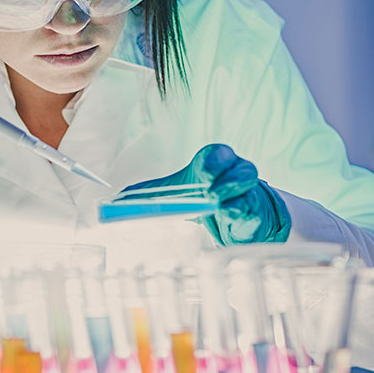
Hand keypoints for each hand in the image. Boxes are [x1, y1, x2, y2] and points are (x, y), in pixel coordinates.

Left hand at [124, 144, 290, 244]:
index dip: (214, 162)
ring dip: (234, 198)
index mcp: (217, 161)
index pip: (219, 154)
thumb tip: (116, 200)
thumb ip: (149, 194)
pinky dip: (243, 216)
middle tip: (211, 193)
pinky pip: (254, 212)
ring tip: (218, 205)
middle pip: (242, 169)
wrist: (233, 213)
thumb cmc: (203, 193)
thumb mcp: (176, 190)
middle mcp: (238, 173)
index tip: (203, 173)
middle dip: (227, 180)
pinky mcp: (257, 214)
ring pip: (250, 191)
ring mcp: (250, 193)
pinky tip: (230, 218)